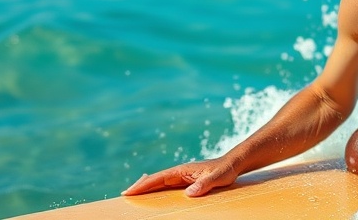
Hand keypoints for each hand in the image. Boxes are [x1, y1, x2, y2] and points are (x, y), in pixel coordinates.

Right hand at [121, 157, 238, 196]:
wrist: (232, 164)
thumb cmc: (224, 170)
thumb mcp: (217, 178)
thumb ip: (204, 184)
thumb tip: (189, 193)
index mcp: (183, 170)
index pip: (159, 178)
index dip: (144, 185)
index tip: (131, 191)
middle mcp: (180, 172)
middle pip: (156, 180)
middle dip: (140, 186)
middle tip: (125, 194)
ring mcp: (182, 176)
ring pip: (160, 182)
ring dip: (147, 187)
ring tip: (133, 194)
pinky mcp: (186, 180)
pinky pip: (168, 185)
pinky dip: (157, 188)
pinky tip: (153, 194)